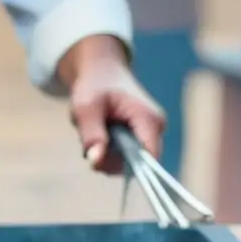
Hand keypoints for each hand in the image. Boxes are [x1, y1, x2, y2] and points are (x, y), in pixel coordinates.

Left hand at [60, 36, 165, 174]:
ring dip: (105, 157)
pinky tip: (100, 137)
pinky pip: (124, 159)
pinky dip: (107, 154)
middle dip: (108, 161)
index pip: (150, 158)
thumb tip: (95, 161)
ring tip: (94, 134)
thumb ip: (92, 134)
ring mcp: (149, 135)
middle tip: (89, 143)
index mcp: (148, 119)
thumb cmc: (94, 85)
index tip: (100, 163)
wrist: (101, 73)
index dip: (127, 168)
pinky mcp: (141, 140)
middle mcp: (155, 129)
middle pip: (136, 165)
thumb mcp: (86, 108)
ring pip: (127, 164)